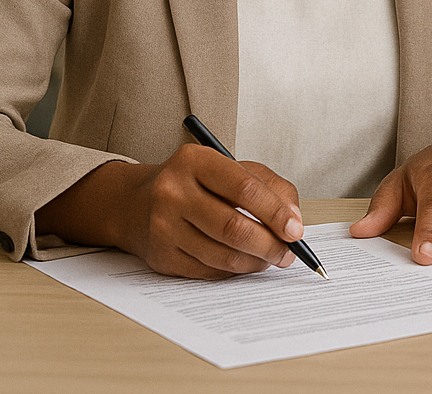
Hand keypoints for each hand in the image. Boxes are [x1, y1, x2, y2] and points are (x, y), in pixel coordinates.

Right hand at [38, 145, 305, 278]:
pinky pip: (208, 271)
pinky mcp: (160, 256)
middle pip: (233, 228)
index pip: (244, 189)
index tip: (296, 230)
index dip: (275, 212)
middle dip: (270, 245)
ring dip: (256, 262)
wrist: (135, 203)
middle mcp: (173, 192)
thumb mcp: (231, 168)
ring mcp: (163, 226)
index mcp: (195, 161)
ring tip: (271, 258)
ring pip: (223, 255)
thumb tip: (294, 221)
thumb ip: (270, 186)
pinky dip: (235, 271)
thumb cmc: (196, 183)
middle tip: (288, 253)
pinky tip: (245, 263)